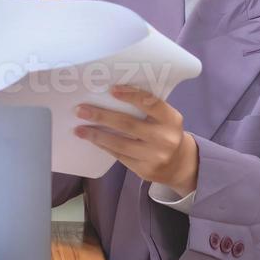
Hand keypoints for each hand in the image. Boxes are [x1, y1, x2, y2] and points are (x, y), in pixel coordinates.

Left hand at [75, 86, 199, 194]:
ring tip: (79, 128)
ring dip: (96, 134)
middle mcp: (165, 138)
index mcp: (171, 119)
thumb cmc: (165, 133)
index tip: (111, 89)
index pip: (150, 103)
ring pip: (119, 144)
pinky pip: (119, 156)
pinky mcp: (144, 170)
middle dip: (102, 116)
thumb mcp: (165, 119)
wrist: (180, 165)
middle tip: (81, 110)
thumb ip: (146, 109)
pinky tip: (92, 139)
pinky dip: (103, 146)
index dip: (131, 95)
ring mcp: (155, 156)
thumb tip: (111, 95)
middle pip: (128, 124)